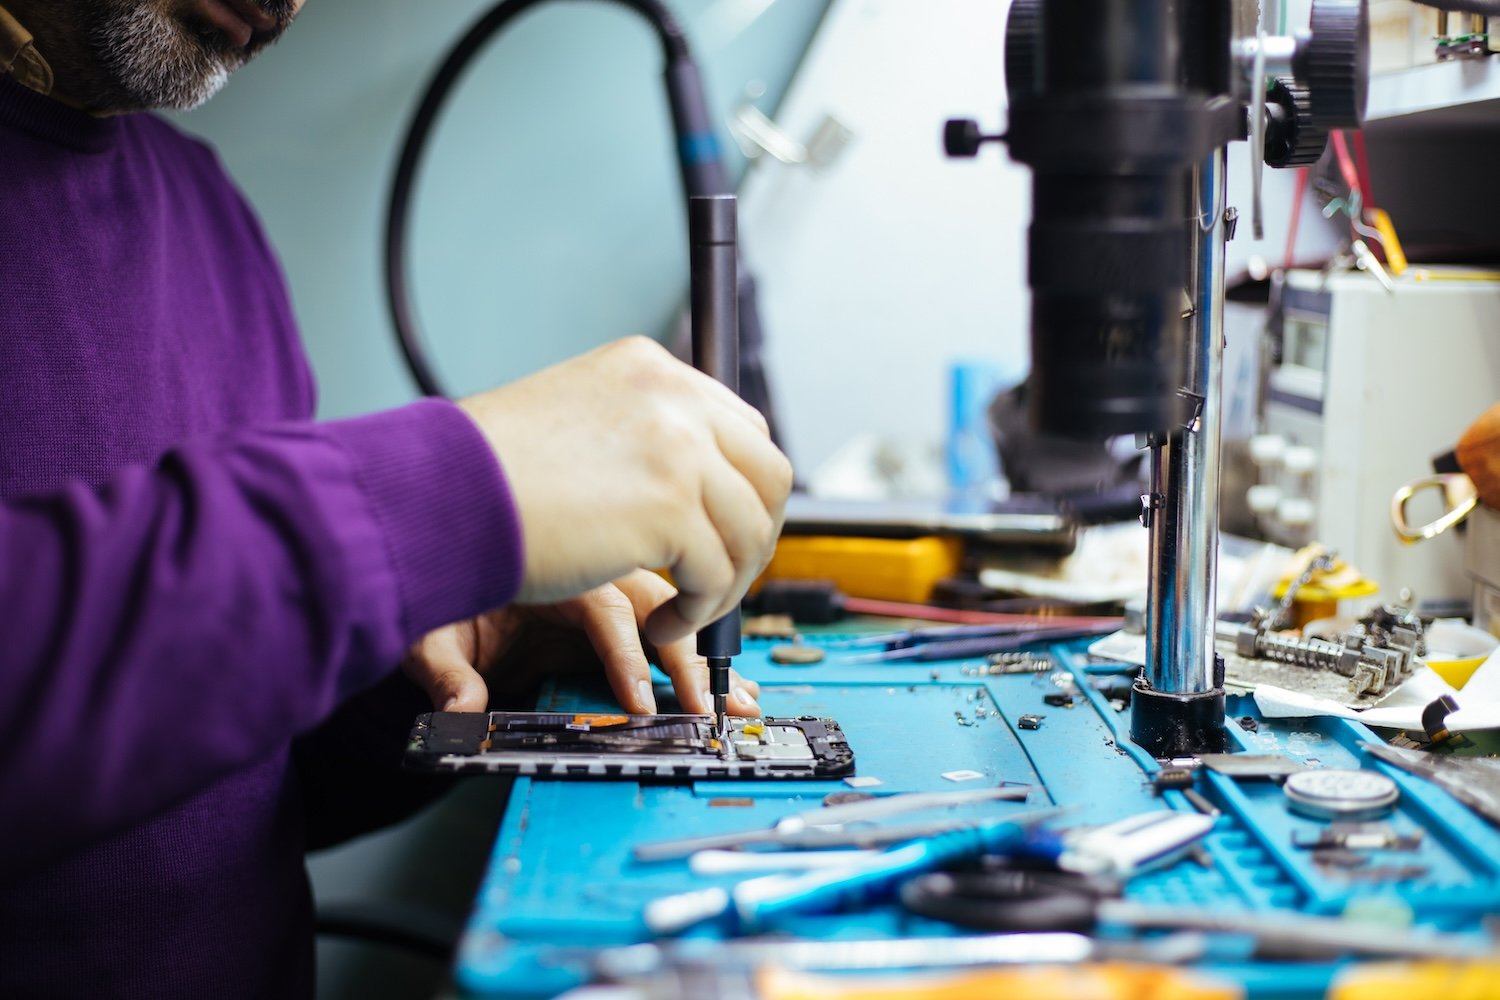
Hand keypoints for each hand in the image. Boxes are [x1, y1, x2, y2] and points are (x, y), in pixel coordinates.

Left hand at [402, 569, 761, 715]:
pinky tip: (731, 675)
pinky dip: (703, 643)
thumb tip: (460, 710)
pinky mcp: (620, 603)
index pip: (602, 608)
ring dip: (707, 651)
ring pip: (674, 604)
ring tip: (738, 695)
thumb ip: (448, 672)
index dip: (624, 655)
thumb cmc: (439, 598)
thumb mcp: (431, 632)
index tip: (639, 700)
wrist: (439, 563)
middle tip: (707, 704)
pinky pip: (673, 615)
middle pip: (654, 601)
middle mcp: (590, 566)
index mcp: (549, 566)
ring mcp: (610, 580)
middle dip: (686, 655)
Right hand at [458, 336, 792, 646]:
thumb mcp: (574, 422)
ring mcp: (678, 449)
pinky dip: (698, 613)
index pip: (740, 427)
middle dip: (755, 536)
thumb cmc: (484, 473)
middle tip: (723, 578)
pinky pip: (716, 575)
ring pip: (750, 530)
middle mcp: (672, 398)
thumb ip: (637, 438)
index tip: (726, 532)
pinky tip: (662, 626)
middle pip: (768, 473)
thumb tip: (691, 482)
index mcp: (649, 369)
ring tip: (686, 612)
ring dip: (727, 584)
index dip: (743, 490)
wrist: (437, 496)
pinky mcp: (671, 509)